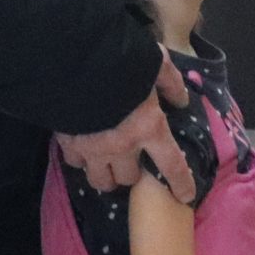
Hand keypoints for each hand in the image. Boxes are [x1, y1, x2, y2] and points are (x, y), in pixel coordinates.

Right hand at [58, 51, 196, 203]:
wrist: (75, 58)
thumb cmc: (122, 61)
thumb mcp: (156, 63)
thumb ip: (170, 83)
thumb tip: (180, 100)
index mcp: (148, 128)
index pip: (171, 166)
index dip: (181, 184)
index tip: (186, 196)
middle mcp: (121, 146)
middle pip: (130, 178)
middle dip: (134, 173)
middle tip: (134, 163)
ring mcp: (92, 148)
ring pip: (101, 181)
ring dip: (107, 176)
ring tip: (108, 166)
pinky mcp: (68, 143)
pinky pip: (76, 163)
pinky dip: (81, 159)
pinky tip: (83, 149)